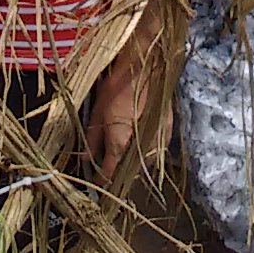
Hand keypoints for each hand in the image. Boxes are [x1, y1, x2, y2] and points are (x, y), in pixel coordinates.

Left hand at [88, 34, 162, 182]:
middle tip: (108, 170)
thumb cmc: (116, 88)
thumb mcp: (97, 114)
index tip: (95, 183)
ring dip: (134, 165)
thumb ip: (92, 141)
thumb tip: (85, 159)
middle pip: (129, 173)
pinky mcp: (168, 132)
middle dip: (119, 174)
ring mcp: (158, 142)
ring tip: (124, 159)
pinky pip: (157, 151)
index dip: (100, 180)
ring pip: (145, 164)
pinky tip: (140, 145)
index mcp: (120, 146)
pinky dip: (147, 152)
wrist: (143, 69)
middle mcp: (141, 149)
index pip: (109, 174)